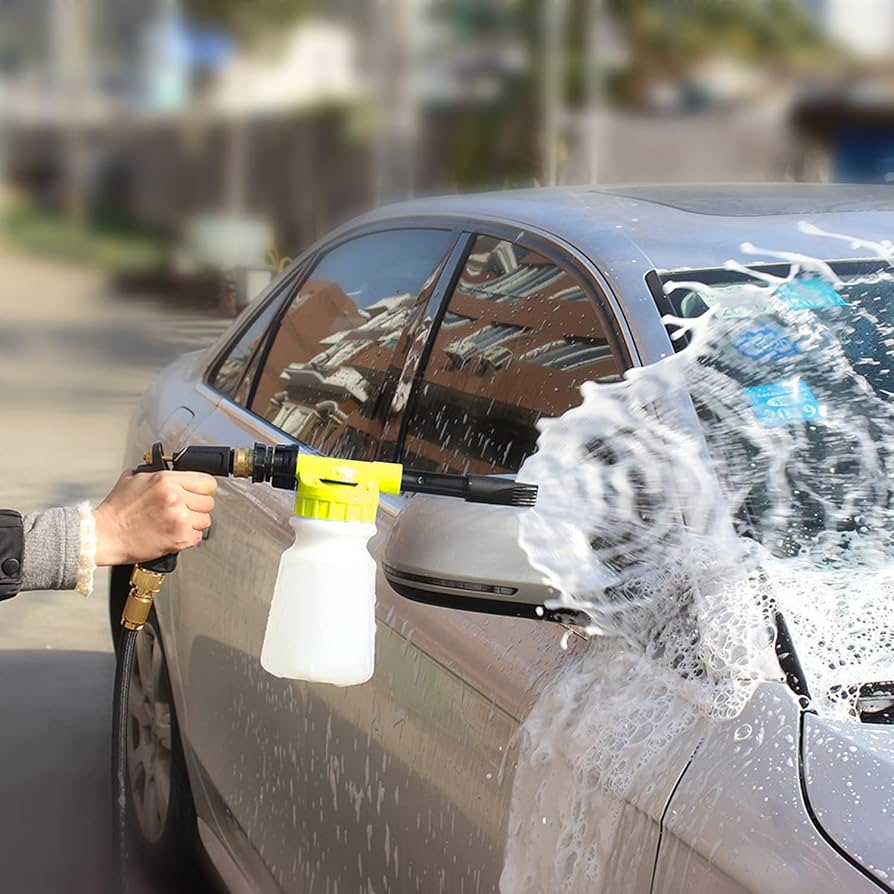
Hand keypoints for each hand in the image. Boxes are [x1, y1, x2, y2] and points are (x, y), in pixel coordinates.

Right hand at [93, 470, 217, 566]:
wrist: (104, 535)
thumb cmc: (116, 511)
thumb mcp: (132, 480)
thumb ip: (154, 473)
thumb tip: (170, 472)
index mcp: (165, 480)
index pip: (206, 482)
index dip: (204, 489)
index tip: (201, 494)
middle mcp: (175, 497)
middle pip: (208, 502)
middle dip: (197, 507)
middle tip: (183, 511)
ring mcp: (179, 518)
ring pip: (205, 520)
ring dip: (194, 523)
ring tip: (175, 524)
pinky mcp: (180, 538)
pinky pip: (198, 536)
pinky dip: (188, 537)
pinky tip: (173, 534)